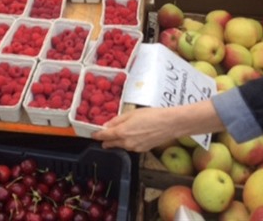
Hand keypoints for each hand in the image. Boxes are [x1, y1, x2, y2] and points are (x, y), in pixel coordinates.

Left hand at [92, 100, 224, 152]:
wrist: (170, 124)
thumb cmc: (152, 115)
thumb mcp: (132, 113)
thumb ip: (118, 120)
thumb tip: (106, 125)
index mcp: (121, 133)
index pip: (104, 136)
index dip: (97, 135)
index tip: (93, 134)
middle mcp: (126, 143)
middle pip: (110, 144)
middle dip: (106, 139)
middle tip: (104, 133)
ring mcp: (134, 148)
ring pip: (121, 146)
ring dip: (117, 141)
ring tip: (119, 132)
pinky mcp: (142, 150)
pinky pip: (130, 147)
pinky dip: (127, 142)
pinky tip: (131, 135)